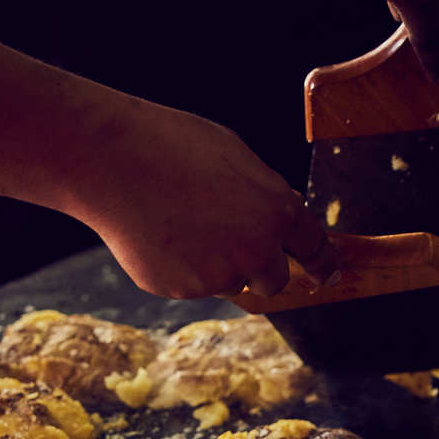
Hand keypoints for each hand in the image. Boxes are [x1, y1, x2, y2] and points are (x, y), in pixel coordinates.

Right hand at [68, 97, 337, 301]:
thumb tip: (278, 220)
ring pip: (228, 282)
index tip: (323, 275)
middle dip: (260, 268)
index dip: (321, 264)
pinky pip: (192, 285)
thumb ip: (264, 195)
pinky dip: (183, 267)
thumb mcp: (235, 157)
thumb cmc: (174, 147)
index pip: (315, 250)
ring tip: (182, 222)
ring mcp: (218, 277)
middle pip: (273, 281)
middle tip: (232, 241)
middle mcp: (255, 252)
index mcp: (277, 212)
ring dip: (216, 264)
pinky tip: (161, 233)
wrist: (115, 163)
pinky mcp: (184, 291)